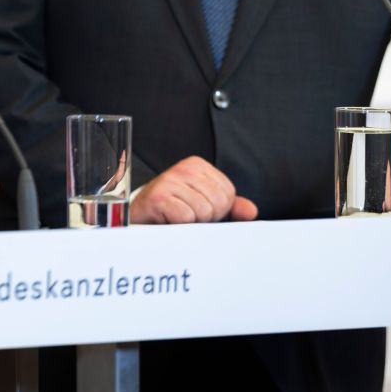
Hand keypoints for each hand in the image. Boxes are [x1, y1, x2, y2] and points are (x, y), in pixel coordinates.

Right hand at [131, 155, 256, 223]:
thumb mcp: (205, 206)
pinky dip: (179, 226)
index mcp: (197, 165)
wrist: (139, 219)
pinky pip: (186, 218)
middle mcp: (183, 168)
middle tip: (186, 215)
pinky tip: (167, 220)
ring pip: (204, 211)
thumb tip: (251, 211)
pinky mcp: (158, 197)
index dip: (218, 210)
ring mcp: (168, 180)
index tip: (197, 208)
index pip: (228, 195)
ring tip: (176, 217)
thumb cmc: (174, 212)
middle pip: (218, 203)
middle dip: (206, 217)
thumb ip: (231, 208)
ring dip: (192, 223)